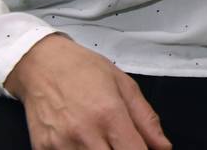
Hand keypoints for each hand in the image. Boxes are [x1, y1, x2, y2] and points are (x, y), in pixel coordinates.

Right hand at [5, 34, 170, 148]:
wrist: (42, 64)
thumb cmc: (83, 69)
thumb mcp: (123, 83)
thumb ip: (146, 118)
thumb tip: (163, 146)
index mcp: (109, 113)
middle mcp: (85, 133)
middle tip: (121, 143)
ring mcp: (62, 145)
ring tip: (102, 140)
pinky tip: (82, 143)